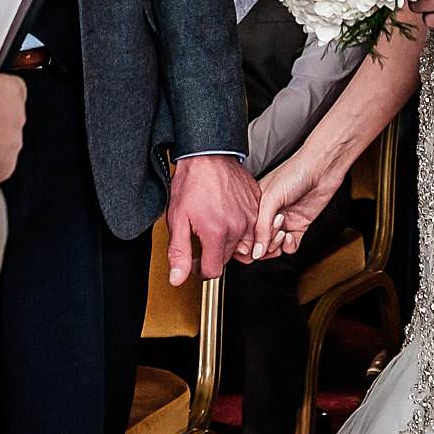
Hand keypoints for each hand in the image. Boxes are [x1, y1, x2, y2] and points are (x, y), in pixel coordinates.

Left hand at [165, 152, 260, 283]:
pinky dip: (241, 225)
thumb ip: (179, 252)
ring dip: (229, 240)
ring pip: (242, 245)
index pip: (213, 272)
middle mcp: (238, 227)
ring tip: (216, 223)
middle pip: (227, 258)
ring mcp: (250, 215)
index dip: (200, 268)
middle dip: (213, 252)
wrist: (208, 154)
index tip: (196, 259)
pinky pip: (253, 227)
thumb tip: (177, 279)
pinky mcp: (257, 205)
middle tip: (202, 234)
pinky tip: (228, 214)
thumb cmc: (192, 182)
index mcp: (217, 233)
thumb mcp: (177, 219)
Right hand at [245, 150, 339, 262]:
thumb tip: (256, 252)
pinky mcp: (300, 226)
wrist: (323, 168)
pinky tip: (290, 236)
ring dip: (277, 245)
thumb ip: (261, 226)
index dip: (249, 241)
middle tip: (273, 230)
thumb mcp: (271, 197)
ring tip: (282, 232)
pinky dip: (289, 246)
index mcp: (257, 204)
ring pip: (274, 247)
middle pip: (260, 242)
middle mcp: (269, 213)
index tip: (252, 245)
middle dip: (265, 242)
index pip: (247, 231)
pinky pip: (290, 247)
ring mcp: (285, 220)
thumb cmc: (296, 171)